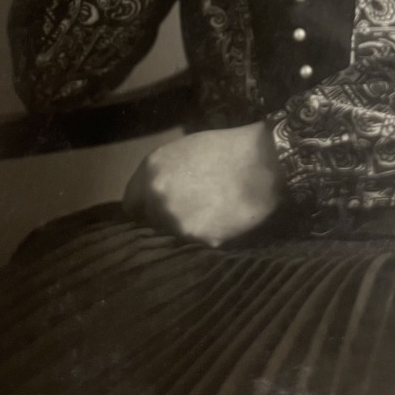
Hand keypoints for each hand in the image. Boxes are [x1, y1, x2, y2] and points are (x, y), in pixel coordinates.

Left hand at [122, 122, 284, 245]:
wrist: (263, 163)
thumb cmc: (225, 149)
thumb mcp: (183, 150)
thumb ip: (161, 174)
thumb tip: (150, 195)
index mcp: (151, 172)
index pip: (131, 205)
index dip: (147, 207)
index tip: (158, 209)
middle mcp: (158, 198)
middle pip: (152, 222)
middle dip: (165, 219)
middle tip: (191, 209)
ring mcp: (178, 222)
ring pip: (173, 236)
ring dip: (186, 229)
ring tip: (210, 215)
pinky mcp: (200, 239)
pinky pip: (197, 244)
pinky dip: (208, 236)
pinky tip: (223, 221)